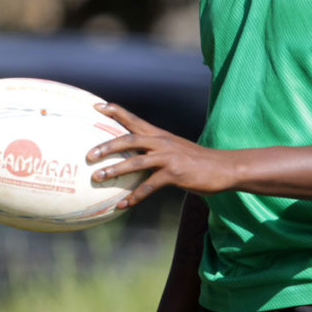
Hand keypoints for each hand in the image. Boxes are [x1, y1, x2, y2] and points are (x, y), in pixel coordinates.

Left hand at [87, 103, 234, 205]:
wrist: (223, 167)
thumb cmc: (195, 160)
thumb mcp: (173, 148)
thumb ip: (154, 148)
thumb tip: (132, 154)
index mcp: (159, 134)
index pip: (133, 119)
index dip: (115, 111)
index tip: (96, 106)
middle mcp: (161, 142)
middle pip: (129, 138)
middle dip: (107, 145)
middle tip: (89, 154)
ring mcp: (168, 157)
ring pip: (136, 161)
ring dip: (115, 170)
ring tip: (98, 177)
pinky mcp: (175, 174)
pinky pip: (149, 186)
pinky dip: (134, 196)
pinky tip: (123, 205)